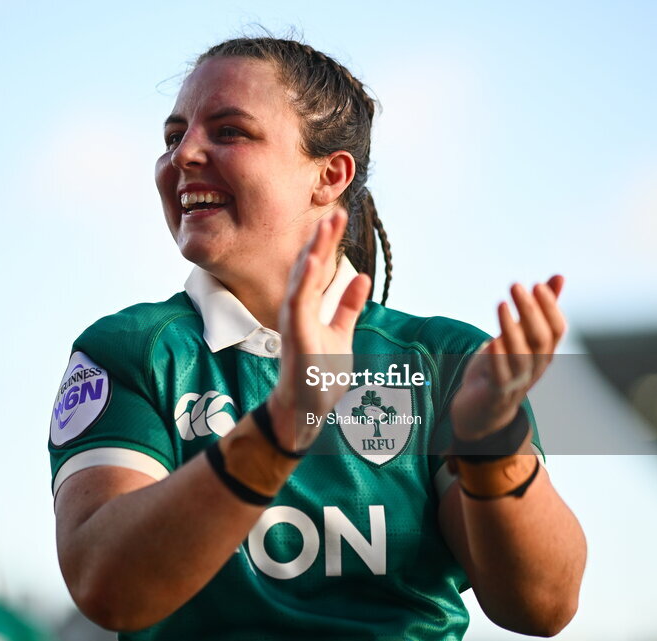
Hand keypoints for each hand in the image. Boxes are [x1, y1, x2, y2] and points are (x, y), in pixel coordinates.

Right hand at [269, 209, 371, 450]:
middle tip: (336, 214)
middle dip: (321, 240)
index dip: (327, 243)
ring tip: (325, 227)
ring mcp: (294, 321)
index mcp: (308, 307)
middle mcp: (297, 310)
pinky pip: (298, 303)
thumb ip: (348, 306)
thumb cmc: (319, 375)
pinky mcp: (294, 336)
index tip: (339, 219)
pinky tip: (314, 261)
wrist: (306, 411)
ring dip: (313, 252)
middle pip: (309, 267)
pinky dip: (305, 281)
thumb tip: (361, 277)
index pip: (318, 269)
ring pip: (303, 279)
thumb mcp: (342, 334)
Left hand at [450, 276, 565, 440]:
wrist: (482, 412)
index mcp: (544, 352)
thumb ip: (538, 309)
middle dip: (531, 311)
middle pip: (541, 338)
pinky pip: (501, 376)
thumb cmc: (502, 367)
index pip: (557, 329)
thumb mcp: (520, 336)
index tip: (536, 284)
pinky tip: (493, 340)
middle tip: (516, 285)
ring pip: (521, 356)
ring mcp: (518, 381)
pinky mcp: (497, 393)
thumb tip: (558, 277)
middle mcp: (535, 366)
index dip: (550, 307)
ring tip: (502, 304)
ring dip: (511, 328)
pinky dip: (498, 359)